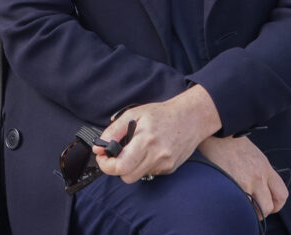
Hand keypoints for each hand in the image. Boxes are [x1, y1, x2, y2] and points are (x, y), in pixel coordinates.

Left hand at [92, 85, 221, 182]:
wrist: (191, 118)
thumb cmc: (162, 114)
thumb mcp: (134, 114)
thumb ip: (114, 131)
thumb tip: (99, 147)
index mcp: (145, 140)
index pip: (120, 166)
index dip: (106, 165)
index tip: (103, 157)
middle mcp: (157, 155)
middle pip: (127, 177)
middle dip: (116, 168)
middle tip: (115, 155)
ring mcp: (165, 164)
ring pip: (137, 176)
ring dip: (130, 167)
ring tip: (134, 150)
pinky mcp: (170, 169)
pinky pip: (149, 173)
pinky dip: (144, 165)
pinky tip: (149, 151)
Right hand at [198, 135, 287, 219]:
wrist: (216, 134)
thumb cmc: (232, 143)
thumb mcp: (254, 155)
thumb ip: (262, 173)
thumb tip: (263, 191)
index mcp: (265, 168)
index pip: (281, 194)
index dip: (276, 205)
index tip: (268, 206)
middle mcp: (258, 176)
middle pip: (268, 207)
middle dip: (260, 213)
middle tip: (251, 210)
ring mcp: (244, 181)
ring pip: (251, 209)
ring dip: (246, 210)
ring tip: (238, 204)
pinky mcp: (230, 184)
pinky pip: (237, 203)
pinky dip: (233, 203)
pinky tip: (227, 197)